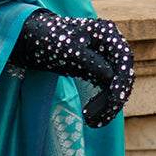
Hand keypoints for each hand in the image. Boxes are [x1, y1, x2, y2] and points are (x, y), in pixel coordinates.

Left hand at [11, 11, 133, 127]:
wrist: (31, 40)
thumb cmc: (48, 38)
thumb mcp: (67, 49)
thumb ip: (90, 61)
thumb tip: (111, 77)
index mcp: (107, 34)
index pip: (124, 59)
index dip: (123, 80)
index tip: (116, 99)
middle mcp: (111, 47)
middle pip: (123, 76)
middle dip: (113, 99)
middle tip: (96, 118)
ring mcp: (105, 61)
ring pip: (115, 87)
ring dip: (107, 106)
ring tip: (90, 121)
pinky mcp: (97, 73)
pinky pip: (106, 92)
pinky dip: (100, 105)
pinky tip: (90, 118)